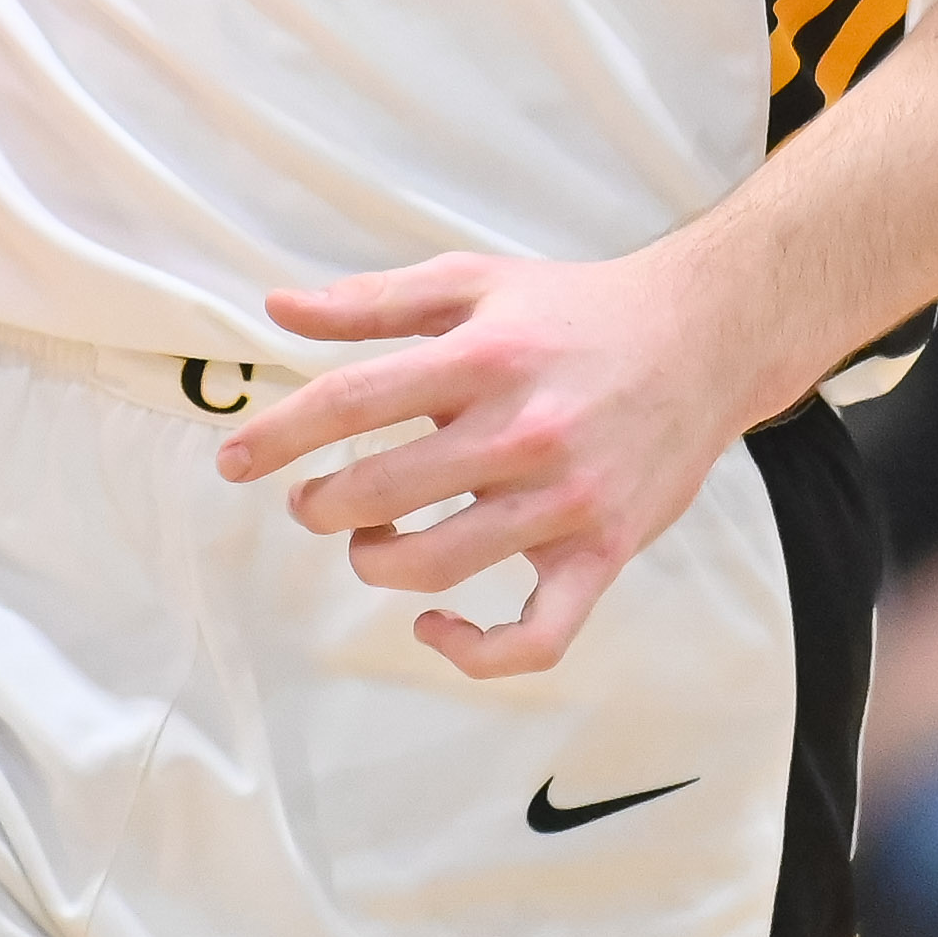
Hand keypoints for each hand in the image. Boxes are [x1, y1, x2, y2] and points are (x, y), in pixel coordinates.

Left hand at [219, 248, 777, 679]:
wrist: (704, 336)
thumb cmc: (577, 311)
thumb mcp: (475, 284)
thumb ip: (374, 301)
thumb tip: (278, 309)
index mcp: (483, 357)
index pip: (351, 401)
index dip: (278, 435)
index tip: (233, 460)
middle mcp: (522, 430)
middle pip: (381, 491)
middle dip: (322, 505)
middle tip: (314, 502)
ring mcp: (564, 500)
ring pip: (438, 566)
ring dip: (379, 564)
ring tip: (370, 542)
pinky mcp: (601, 553)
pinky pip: (534, 638)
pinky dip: (473, 652)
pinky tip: (435, 627)